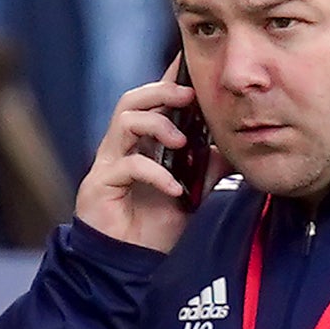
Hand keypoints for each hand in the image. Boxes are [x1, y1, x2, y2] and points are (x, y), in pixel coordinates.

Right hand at [75, 61, 197, 250]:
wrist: (130, 264)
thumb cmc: (155, 227)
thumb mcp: (192, 195)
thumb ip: (206, 171)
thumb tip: (229, 150)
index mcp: (142, 144)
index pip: (153, 103)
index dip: (168, 82)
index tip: (188, 65)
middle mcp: (122, 148)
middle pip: (132, 100)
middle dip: (161, 93)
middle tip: (189, 98)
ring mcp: (108, 164)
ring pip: (124, 121)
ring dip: (156, 125)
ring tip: (181, 143)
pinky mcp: (100, 185)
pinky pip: (128, 167)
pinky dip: (155, 173)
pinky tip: (175, 189)